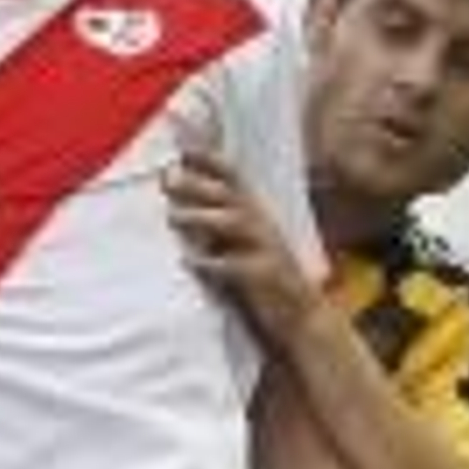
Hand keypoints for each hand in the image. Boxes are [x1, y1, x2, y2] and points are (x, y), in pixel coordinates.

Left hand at [162, 149, 318, 349]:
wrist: (302, 320)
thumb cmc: (262, 282)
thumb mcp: (241, 247)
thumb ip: (216, 227)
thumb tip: (175, 207)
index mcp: (256, 215)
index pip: (233, 178)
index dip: (209, 160)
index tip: (180, 148)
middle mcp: (263, 226)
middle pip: (231, 195)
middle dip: (198, 184)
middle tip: (166, 179)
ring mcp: (266, 250)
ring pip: (236, 222)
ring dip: (202, 217)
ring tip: (172, 217)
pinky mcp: (264, 278)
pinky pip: (236, 267)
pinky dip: (211, 263)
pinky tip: (188, 261)